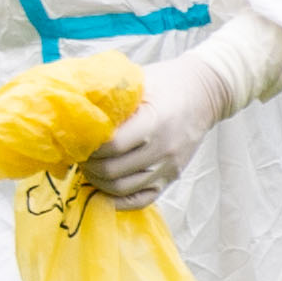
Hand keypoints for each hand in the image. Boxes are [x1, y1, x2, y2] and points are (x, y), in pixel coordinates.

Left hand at [73, 54, 233, 206]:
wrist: (205, 93)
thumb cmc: (168, 82)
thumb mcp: (140, 80)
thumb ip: (112, 96)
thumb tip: (76, 109)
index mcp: (154, 122)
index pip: (111, 146)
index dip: (88, 147)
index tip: (77, 140)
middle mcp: (163, 148)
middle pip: (113, 171)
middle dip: (89, 165)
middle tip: (79, 155)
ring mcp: (169, 166)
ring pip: (123, 188)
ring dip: (99, 182)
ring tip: (89, 168)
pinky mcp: (172, 176)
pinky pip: (141, 199)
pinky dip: (119, 199)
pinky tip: (104, 188)